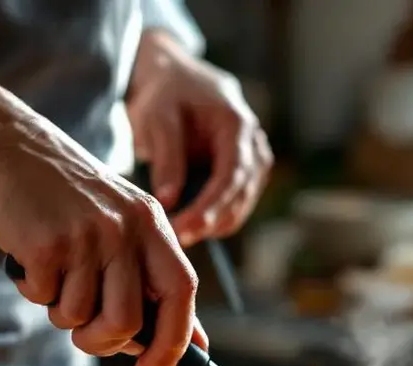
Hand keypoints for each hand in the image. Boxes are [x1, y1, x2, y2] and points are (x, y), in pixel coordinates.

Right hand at [0, 114, 207, 365]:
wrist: (8, 146)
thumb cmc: (68, 198)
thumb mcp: (123, 223)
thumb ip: (153, 278)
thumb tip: (194, 342)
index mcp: (153, 225)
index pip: (181, 293)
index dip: (174, 340)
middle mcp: (126, 229)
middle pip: (127, 321)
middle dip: (104, 342)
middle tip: (86, 335)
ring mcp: (86, 235)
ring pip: (81, 317)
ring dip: (63, 314)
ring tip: (55, 278)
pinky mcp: (46, 243)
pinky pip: (43, 299)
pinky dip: (34, 292)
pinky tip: (31, 260)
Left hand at [127, 30, 272, 246]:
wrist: (176, 79)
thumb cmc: (164, 95)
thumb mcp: (157, 118)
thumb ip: (166, 159)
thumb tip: (169, 202)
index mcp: (236, 125)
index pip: (231, 177)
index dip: (210, 208)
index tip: (186, 230)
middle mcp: (254, 145)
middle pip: (241, 196)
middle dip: (211, 222)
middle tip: (175, 240)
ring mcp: (254, 160)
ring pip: (242, 205)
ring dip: (214, 224)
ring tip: (178, 232)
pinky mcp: (246, 173)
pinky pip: (236, 203)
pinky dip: (216, 217)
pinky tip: (189, 223)